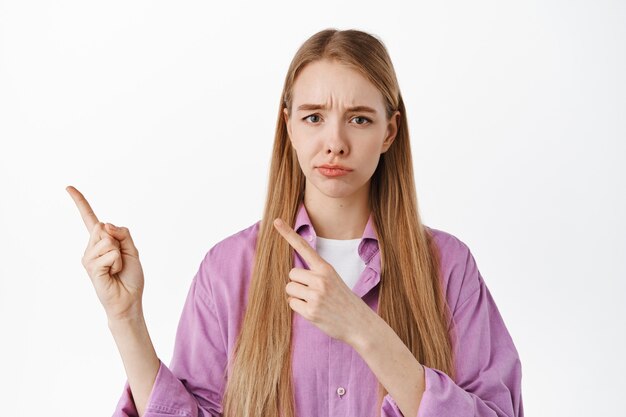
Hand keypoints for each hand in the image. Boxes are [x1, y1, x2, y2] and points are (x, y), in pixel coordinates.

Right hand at [66, 185, 144, 321]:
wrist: (129, 299)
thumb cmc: (130, 276)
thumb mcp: (131, 249)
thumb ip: (122, 233)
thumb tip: (105, 224)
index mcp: (100, 241)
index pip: (89, 218)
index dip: (80, 202)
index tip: (68, 187)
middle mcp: (90, 248)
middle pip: (103, 227)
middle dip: (118, 240)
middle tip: (120, 259)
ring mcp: (88, 258)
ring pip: (108, 241)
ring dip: (119, 254)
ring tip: (116, 268)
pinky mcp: (91, 268)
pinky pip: (110, 254)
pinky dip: (118, 263)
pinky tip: (113, 273)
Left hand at [272, 218, 374, 345]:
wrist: (359, 323)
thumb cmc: (343, 301)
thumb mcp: (333, 280)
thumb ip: (316, 274)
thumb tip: (293, 275)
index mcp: (326, 268)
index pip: (304, 247)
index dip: (288, 234)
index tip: (276, 221)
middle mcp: (320, 279)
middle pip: (291, 274)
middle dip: (298, 283)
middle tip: (313, 292)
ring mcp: (315, 295)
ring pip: (289, 288)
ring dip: (297, 295)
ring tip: (314, 301)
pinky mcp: (311, 311)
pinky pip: (291, 303)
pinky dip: (299, 307)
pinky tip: (313, 311)